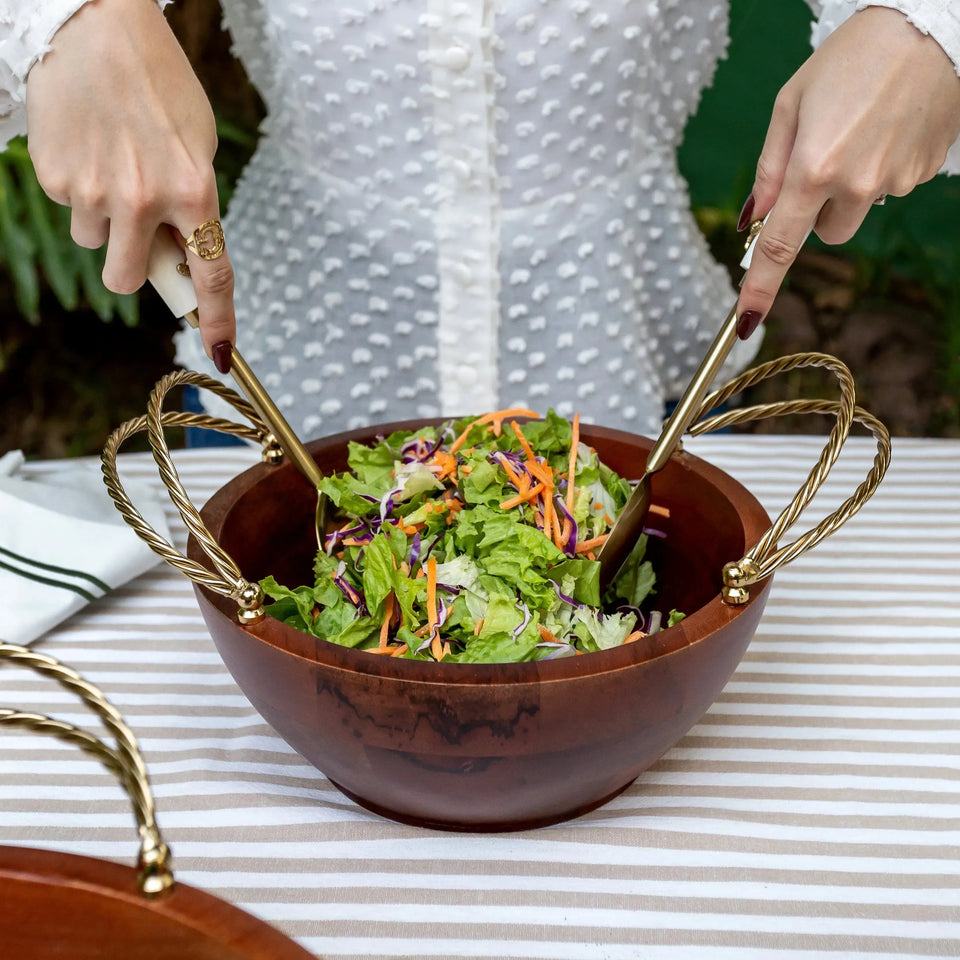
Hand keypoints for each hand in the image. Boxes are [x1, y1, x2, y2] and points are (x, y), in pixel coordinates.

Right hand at [25, 0, 234, 360]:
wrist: (99, 29)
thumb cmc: (160, 87)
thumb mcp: (198, 147)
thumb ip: (194, 207)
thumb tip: (181, 258)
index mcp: (195, 192)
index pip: (212, 275)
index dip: (217, 320)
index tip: (220, 351)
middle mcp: (144, 200)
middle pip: (127, 279)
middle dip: (130, 266)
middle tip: (134, 229)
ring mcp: (95, 191)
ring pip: (93, 241)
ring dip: (102, 218)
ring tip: (110, 162)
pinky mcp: (54, 176)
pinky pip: (69, 207)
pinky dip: (77, 187)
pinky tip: (87, 146)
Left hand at [735, 5, 959, 338]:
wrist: (930, 23)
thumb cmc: (851, 56)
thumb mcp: (791, 104)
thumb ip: (768, 169)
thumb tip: (754, 219)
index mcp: (813, 168)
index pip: (779, 247)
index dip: (760, 287)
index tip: (747, 321)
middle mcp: (856, 184)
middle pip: (824, 233)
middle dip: (816, 208)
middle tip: (823, 156)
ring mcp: (895, 182)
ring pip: (857, 212)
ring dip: (850, 189)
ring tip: (861, 132)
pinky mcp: (924, 174)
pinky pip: (890, 189)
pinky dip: (882, 168)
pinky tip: (888, 127)